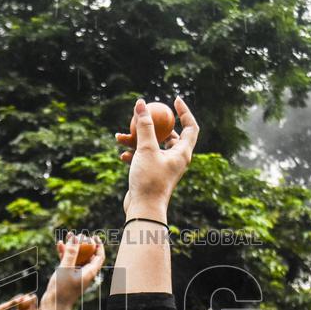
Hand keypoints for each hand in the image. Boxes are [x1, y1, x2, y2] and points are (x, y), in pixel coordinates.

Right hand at [42, 234, 104, 309]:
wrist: (53, 307)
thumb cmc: (61, 290)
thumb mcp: (66, 269)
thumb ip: (71, 253)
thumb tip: (76, 237)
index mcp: (89, 273)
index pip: (99, 257)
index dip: (98, 245)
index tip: (93, 236)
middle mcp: (85, 273)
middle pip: (88, 255)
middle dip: (83, 243)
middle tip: (78, 235)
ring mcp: (76, 275)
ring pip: (77, 257)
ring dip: (72, 247)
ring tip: (67, 235)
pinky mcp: (67, 276)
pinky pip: (68, 262)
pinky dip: (64, 254)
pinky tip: (58, 245)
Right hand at [115, 97, 198, 219]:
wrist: (143, 209)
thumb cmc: (149, 180)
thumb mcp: (146, 149)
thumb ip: (144, 125)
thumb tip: (141, 104)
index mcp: (182, 153)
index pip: (190, 127)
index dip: (184, 112)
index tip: (174, 100)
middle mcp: (175, 159)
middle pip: (168, 135)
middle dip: (152, 125)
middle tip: (142, 115)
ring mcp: (163, 167)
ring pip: (152, 147)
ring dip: (136, 140)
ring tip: (120, 137)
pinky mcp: (151, 174)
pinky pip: (143, 158)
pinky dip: (133, 154)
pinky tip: (122, 154)